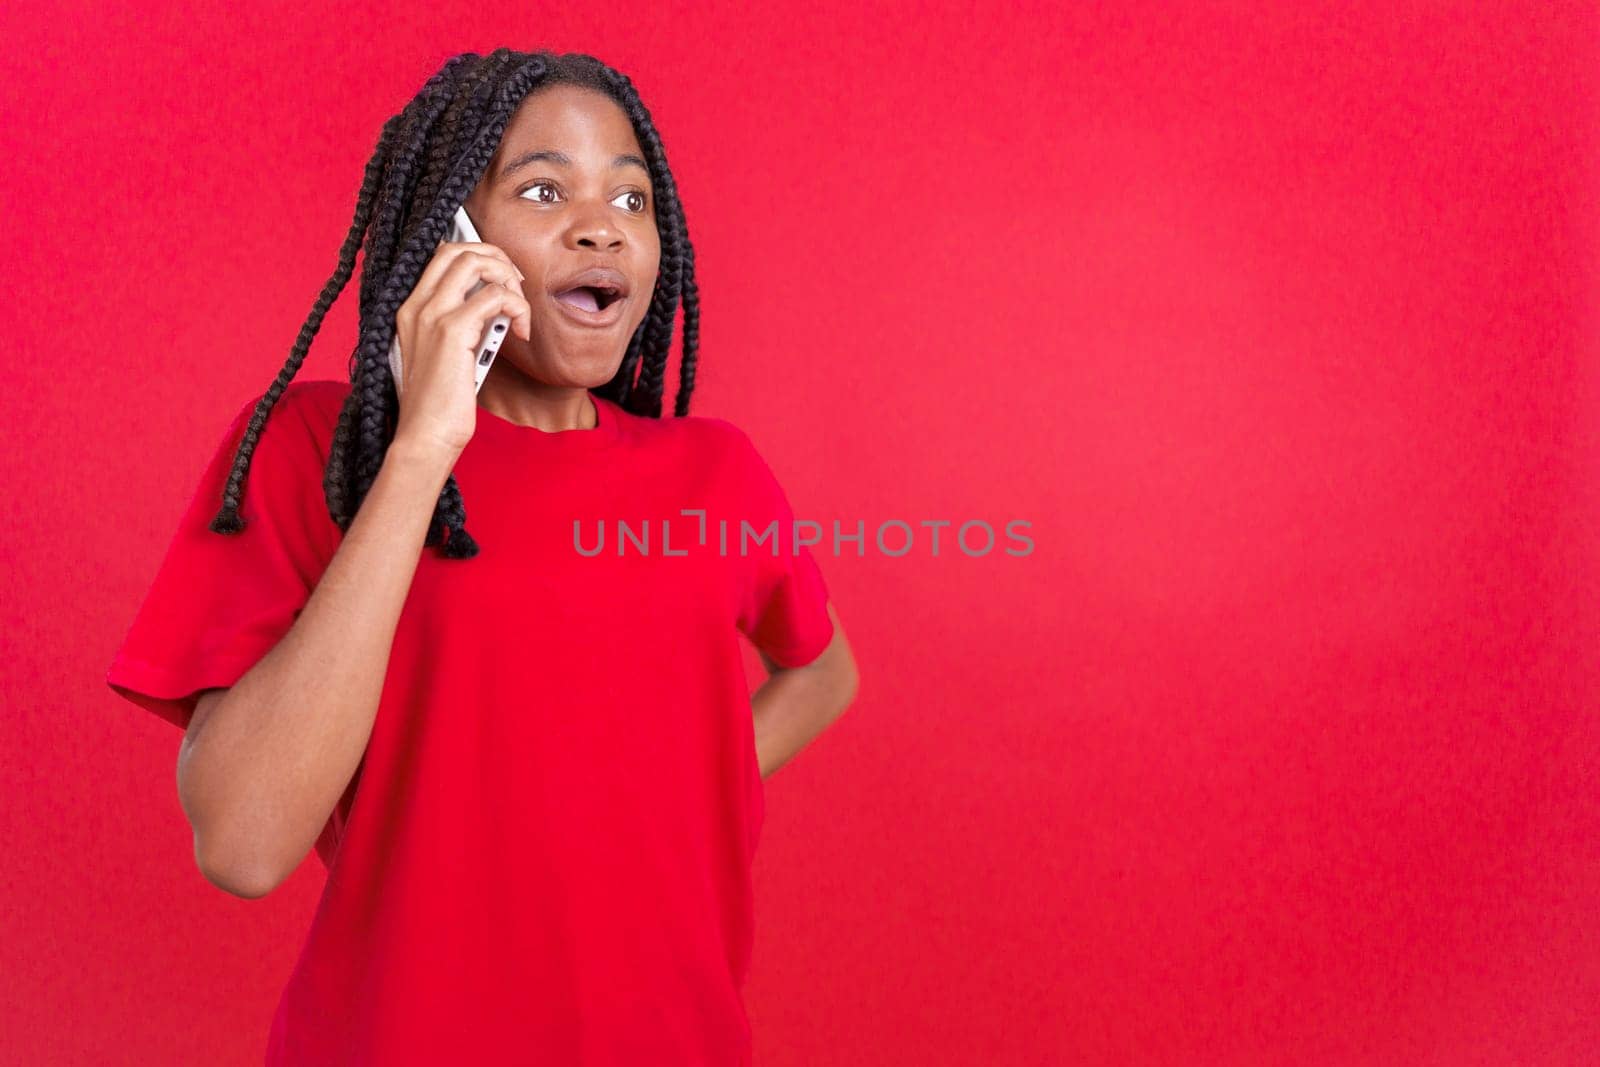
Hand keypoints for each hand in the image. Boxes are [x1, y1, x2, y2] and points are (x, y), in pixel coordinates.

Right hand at [390, 240, 531, 459]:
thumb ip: (459, 325)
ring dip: (508, 279)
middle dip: (497, 258)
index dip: (479, 257)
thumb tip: (493, 304)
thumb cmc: (439, 403)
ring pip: (474, 262)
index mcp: (410, 309)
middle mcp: (416, 305)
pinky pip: (496, 297)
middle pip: (458, 249)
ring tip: (519, 310)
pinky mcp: (452, 332)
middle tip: (517, 287)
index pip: (442, 255)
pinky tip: (521, 332)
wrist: (426, 436)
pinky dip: (518, 308)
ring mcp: (431, 315)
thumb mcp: (445, 354)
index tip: (503, 281)